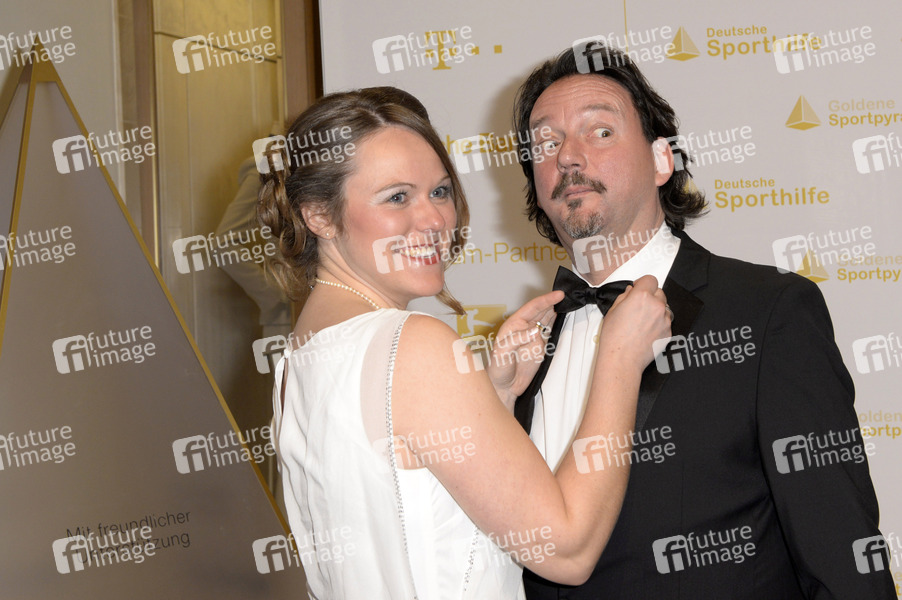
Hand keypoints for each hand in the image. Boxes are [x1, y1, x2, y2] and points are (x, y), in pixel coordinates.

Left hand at [486, 290, 563, 409]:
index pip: (532, 308)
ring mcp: (534, 337)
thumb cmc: (497, 369)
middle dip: (554, 301)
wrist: (504, 387)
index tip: (558, 295)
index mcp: (514, 325)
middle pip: (542, 310)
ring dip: (558, 311)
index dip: (546, 300)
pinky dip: (559, 325)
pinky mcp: (541, 347)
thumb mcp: (502, 353)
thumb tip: (534, 330)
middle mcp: (525, 328)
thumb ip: (517, 340)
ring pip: (548, 319)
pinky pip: (552, 332)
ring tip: (570, 302)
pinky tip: (566, 319)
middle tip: (569, 295)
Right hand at [597, 275, 671, 373]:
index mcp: (641, 297)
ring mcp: (665, 320)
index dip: (643, 283)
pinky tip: (646, 332)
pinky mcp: (668, 332)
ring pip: (664, 308)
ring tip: (642, 322)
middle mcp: (656, 306)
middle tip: (639, 307)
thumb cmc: (614, 338)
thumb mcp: (613, 311)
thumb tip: (631, 291)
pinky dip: (658, 324)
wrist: (622, 359)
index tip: (639, 288)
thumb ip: (625, 297)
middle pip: (659, 292)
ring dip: (656, 311)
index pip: (650, 279)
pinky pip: (666, 322)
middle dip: (650, 297)